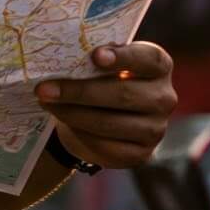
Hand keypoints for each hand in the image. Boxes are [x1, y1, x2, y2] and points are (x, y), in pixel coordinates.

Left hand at [34, 41, 175, 170]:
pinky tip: (64, 124)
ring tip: (47, 103)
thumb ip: (94, 58)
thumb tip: (65, 58)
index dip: (123, 57)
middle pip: (123, 94)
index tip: (95, 56)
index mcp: (159, 66)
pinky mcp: (141, 154)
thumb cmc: (102, 78)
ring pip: (110, 123)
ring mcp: (155, 129)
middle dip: (80, 91)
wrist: (102, 116)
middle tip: (45, 88)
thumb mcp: (102, 63)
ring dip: (73, 114)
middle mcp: (164, 98)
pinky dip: (80, 134)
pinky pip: (106, 146)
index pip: (148, 58)